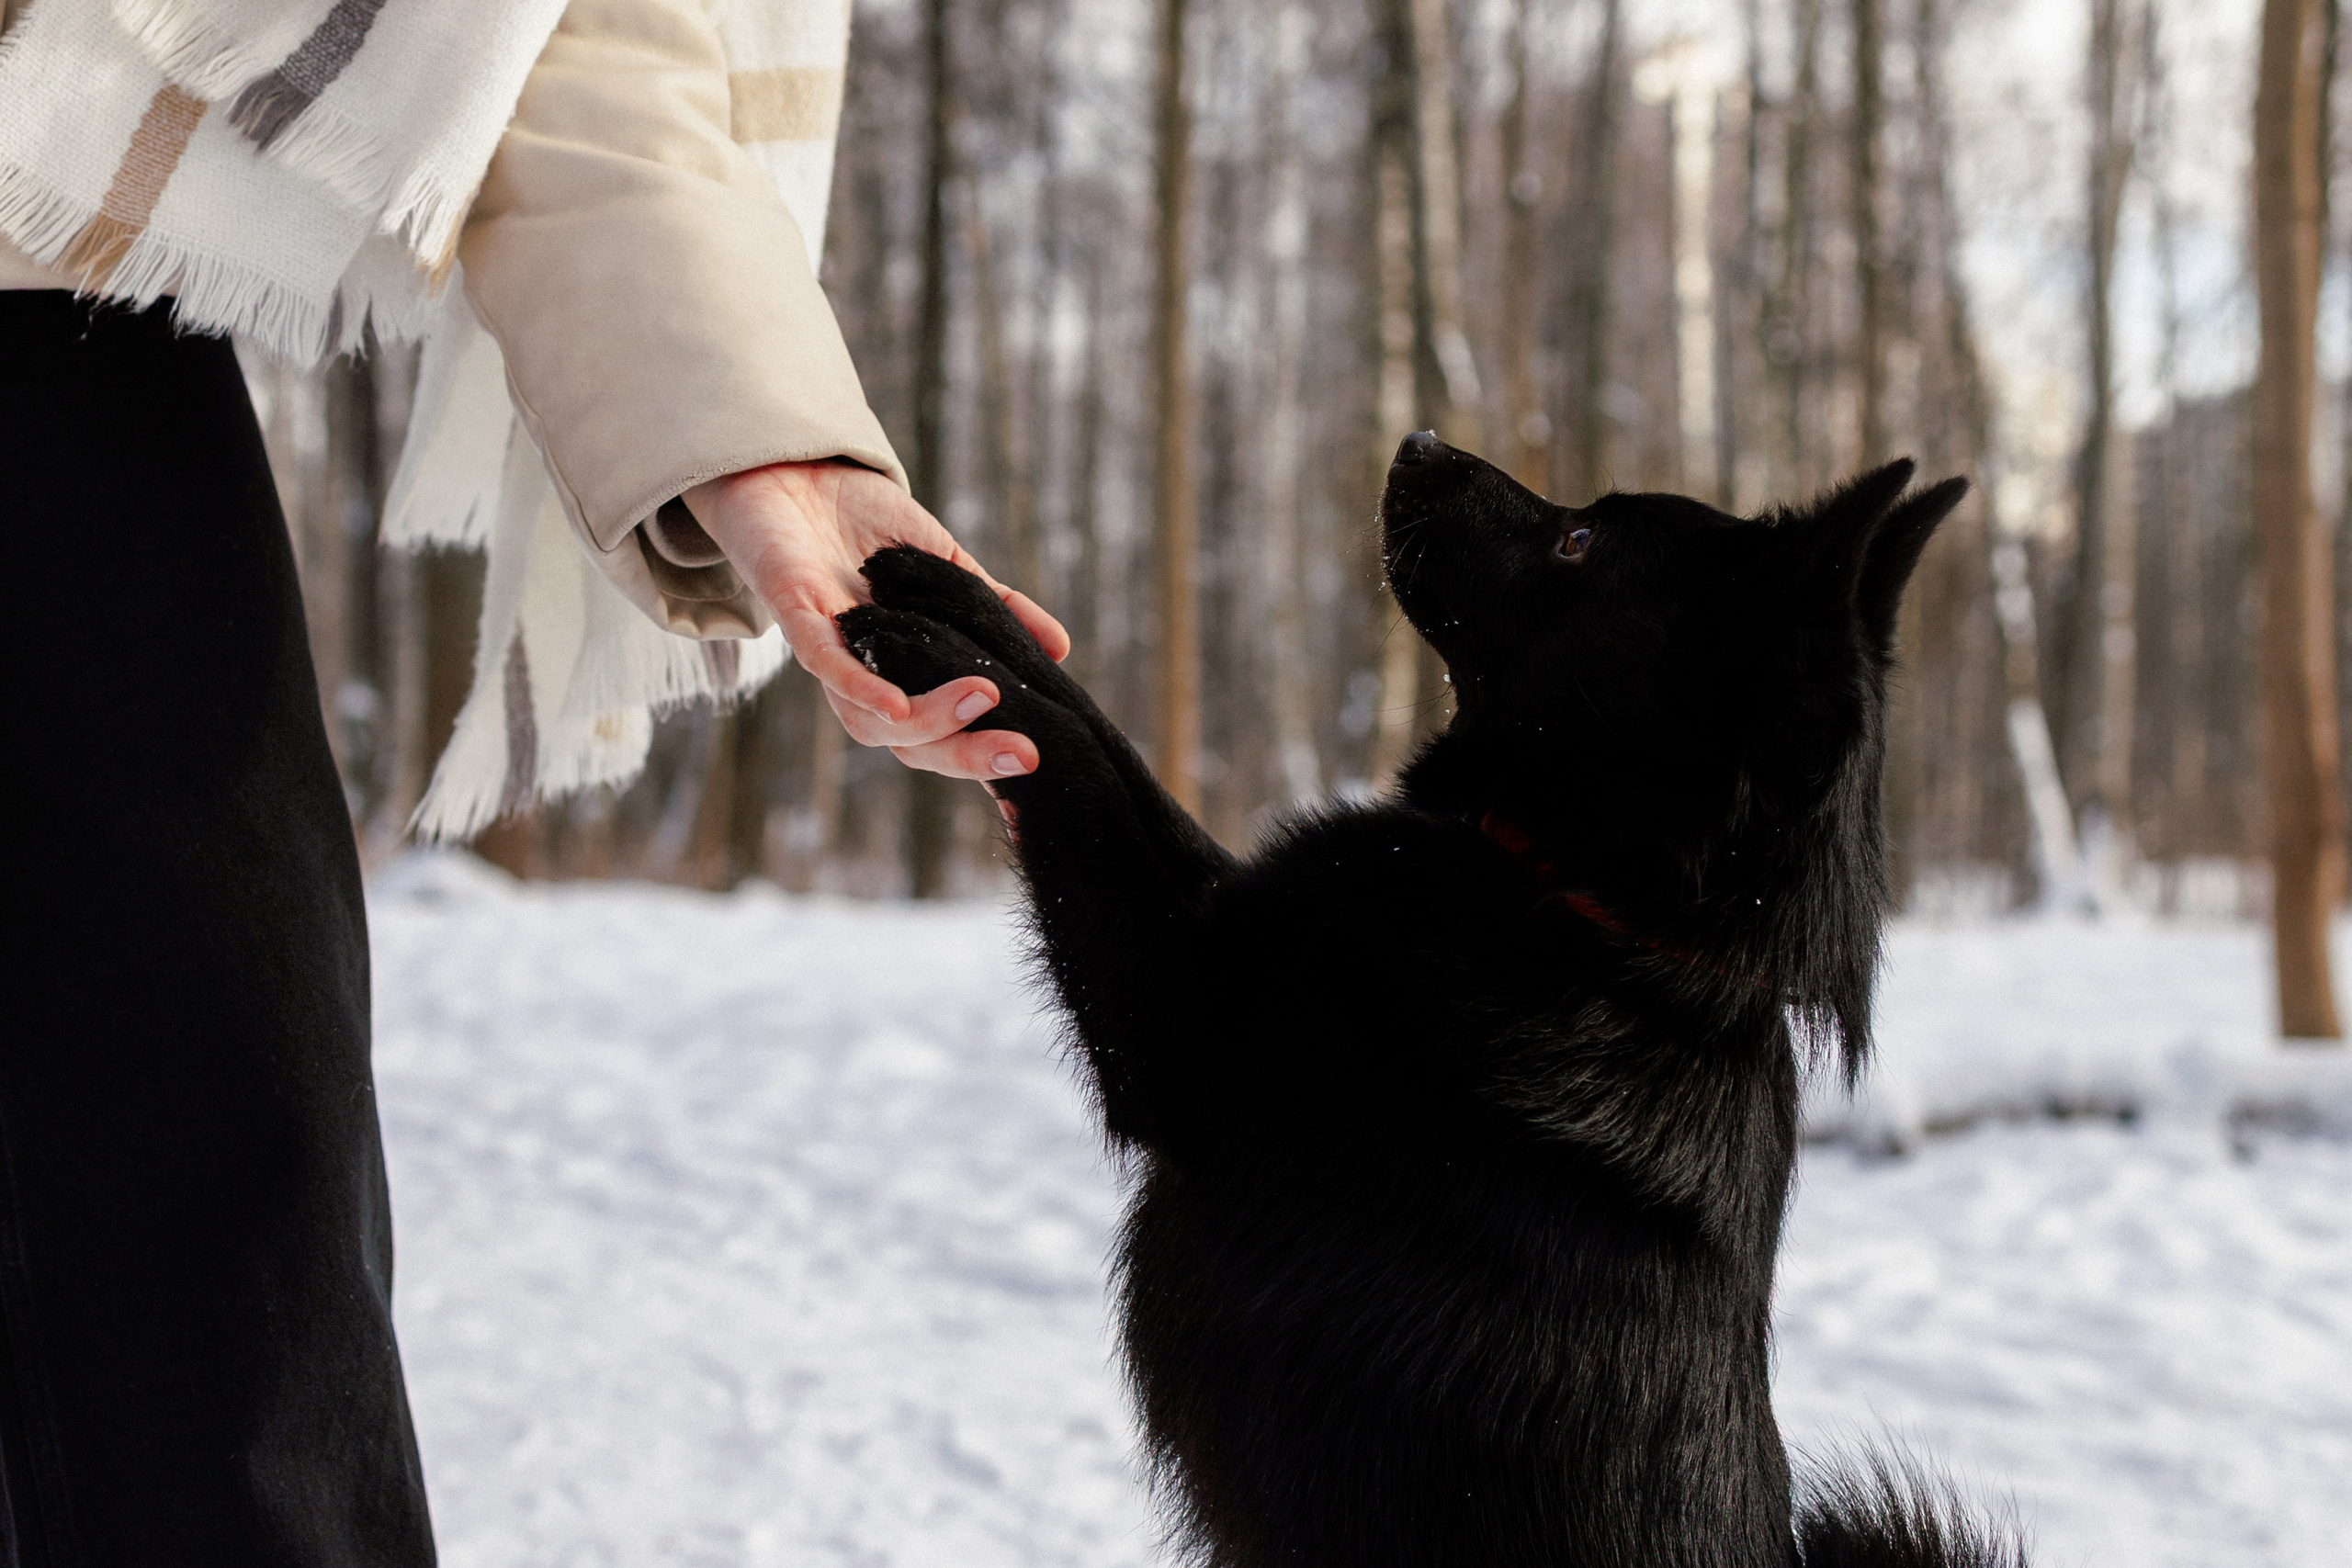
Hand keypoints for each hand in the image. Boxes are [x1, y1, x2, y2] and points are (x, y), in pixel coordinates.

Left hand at [685, 461, 1069, 779]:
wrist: (790, 466)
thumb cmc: (860, 522)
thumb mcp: (946, 564)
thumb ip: (994, 606)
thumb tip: (1060, 647)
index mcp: (901, 670)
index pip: (944, 734)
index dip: (984, 757)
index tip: (1036, 763)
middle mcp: (865, 674)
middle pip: (912, 743)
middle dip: (969, 754)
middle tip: (1027, 752)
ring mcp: (830, 650)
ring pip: (869, 721)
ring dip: (929, 719)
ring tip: (985, 698)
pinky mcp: (794, 614)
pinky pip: (825, 666)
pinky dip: (861, 688)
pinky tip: (897, 704)